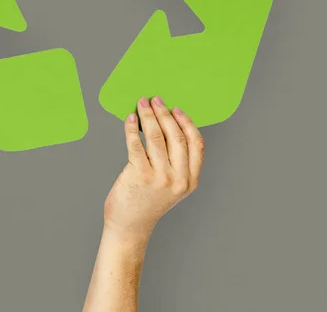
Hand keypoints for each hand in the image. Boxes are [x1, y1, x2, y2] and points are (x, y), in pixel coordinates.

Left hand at [104, 96, 204, 242]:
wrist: (130, 225)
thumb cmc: (148, 201)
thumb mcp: (172, 185)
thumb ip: (176, 162)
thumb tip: (166, 123)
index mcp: (190, 180)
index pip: (196, 144)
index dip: (186, 122)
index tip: (176, 109)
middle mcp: (178, 179)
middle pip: (176, 136)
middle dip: (165, 114)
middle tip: (155, 100)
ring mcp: (160, 178)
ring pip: (156, 137)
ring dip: (148, 115)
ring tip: (141, 104)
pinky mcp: (140, 175)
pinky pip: (136, 144)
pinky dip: (132, 128)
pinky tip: (130, 119)